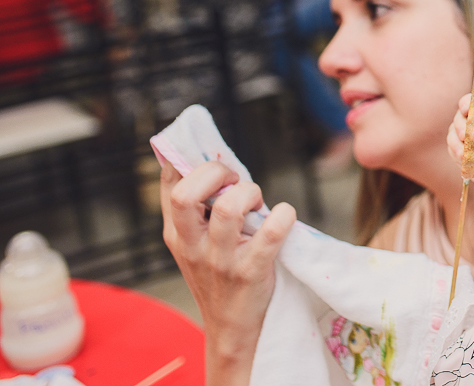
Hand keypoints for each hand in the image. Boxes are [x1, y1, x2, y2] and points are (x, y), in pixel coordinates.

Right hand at [161, 161, 294, 380]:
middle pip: (186, 195)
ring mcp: (220, 261)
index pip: (171, 184)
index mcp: (177, 233)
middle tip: (235, 181)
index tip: (215, 162)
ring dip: (250, 193)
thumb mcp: (195, 244)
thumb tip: (202, 161)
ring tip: (258, 202)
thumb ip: (196, 209)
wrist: (232, 329)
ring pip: (228, 210)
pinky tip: (285, 215)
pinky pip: (270, 235)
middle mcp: (192, 245)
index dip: (192, 161)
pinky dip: (283, 216)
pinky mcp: (250, 273)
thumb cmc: (219, 275)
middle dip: (216, 173)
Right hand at [447, 97, 473, 185]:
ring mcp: (465, 136)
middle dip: (461, 126)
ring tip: (464, 154)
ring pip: (452, 134)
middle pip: (460, 117)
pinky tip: (466, 161)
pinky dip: (457, 155)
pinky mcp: (459, 150)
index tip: (466, 109)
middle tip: (465, 136)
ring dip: (456, 143)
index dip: (467, 103)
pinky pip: (452, 150)